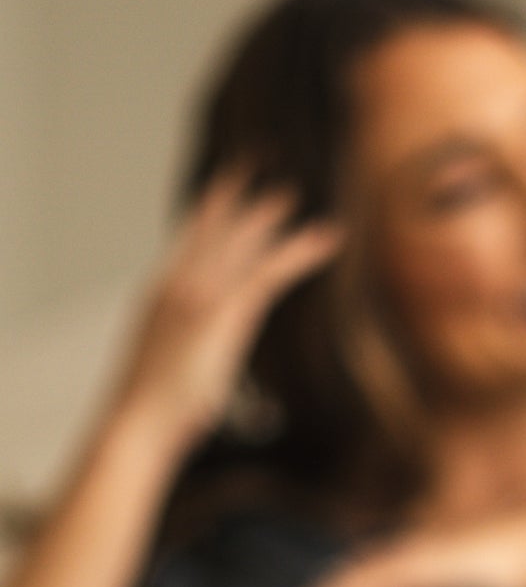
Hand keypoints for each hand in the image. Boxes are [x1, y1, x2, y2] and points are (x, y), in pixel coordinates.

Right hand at [110, 165, 342, 454]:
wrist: (136, 424)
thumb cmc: (153, 415)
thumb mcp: (173, 372)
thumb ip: (189, 352)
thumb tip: (200, 360)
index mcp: (160, 292)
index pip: (190, 239)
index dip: (210, 211)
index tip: (226, 189)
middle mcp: (176, 282)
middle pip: (212, 226)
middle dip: (236, 194)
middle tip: (257, 162)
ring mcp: (196, 292)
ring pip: (242, 241)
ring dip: (271, 214)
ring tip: (294, 191)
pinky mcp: (222, 310)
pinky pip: (270, 270)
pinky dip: (301, 252)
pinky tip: (326, 238)